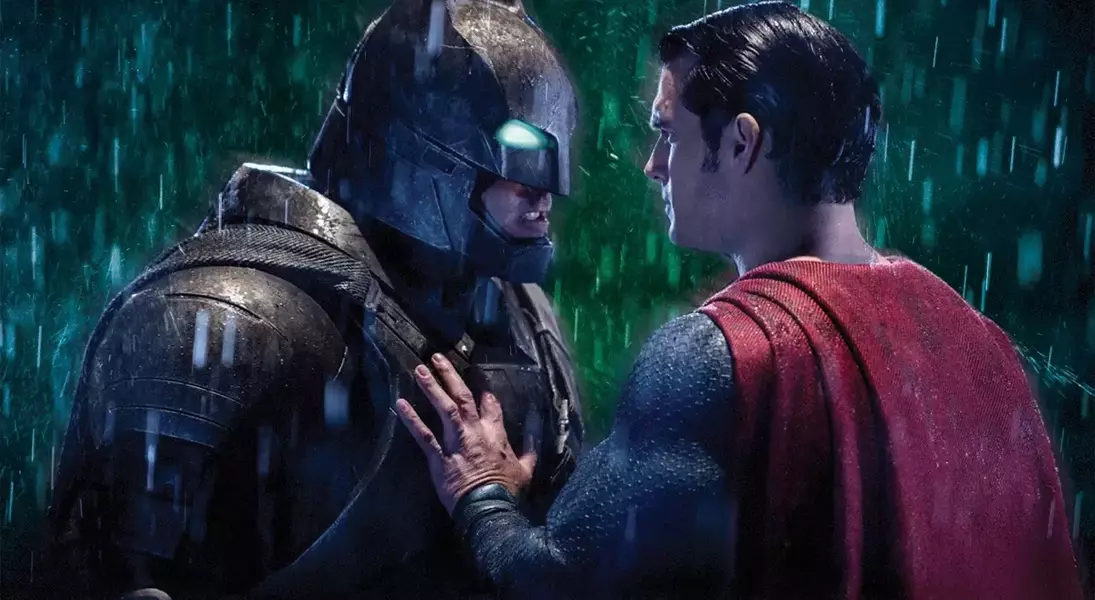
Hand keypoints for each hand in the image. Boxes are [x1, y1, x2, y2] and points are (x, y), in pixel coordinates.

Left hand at [395, 354, 538, 514]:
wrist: (488, 509)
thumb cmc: (508, 491)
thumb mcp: (527, 467)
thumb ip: (532, 444)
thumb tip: (538, 423)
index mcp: (496, 433)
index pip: (490, 404)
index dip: (484, 393)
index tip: (478, 384)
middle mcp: (474, 431)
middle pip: (462, 397)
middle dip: (450, 375)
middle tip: (437, 357)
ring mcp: (455, 442)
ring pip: (443, 408)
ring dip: (431, 387)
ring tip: (419, 369)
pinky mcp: (438, 457)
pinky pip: (423, 434)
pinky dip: (411, 419)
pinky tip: (400, 404)